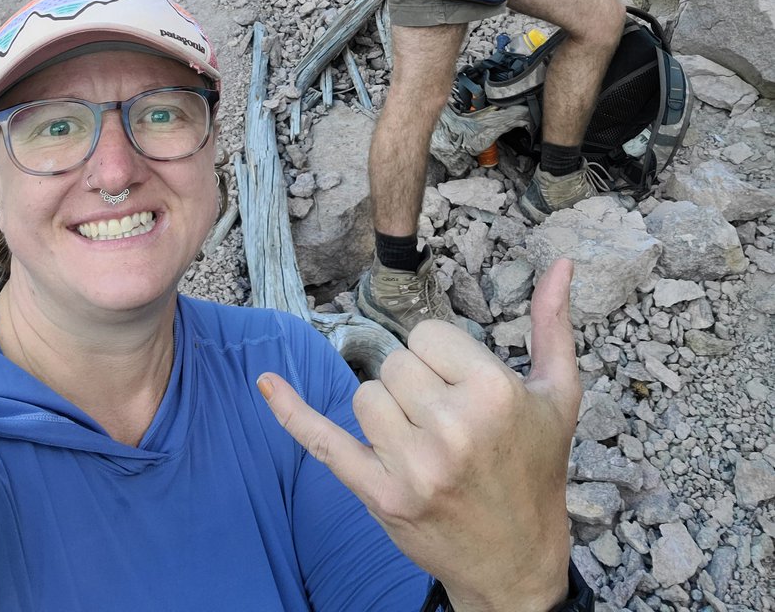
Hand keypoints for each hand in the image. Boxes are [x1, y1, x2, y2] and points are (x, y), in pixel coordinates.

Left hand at [258, 259, 580, 611]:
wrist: (518, 564)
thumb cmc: (537, 471)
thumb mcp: (559, 396)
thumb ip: (553, 325)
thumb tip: (562, 264)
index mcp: (493, 393)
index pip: (428, 335)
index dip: (443, 357)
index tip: (463, 386)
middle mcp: (451, 427)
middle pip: (395, 363)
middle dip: (416, 384)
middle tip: (448, 421)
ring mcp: (412, 466)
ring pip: (365, 395)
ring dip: (386, 410)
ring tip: (423, 439)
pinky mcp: (381, 495)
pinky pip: (322, 441)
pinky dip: (291, 411)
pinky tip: (266, 381)